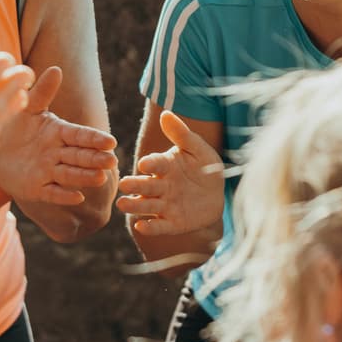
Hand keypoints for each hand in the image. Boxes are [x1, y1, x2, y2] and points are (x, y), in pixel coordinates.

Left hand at [0, 66, 118, 206]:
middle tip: (112, 160)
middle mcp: (58, 154)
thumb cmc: (19, 129)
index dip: (94, 139)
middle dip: (95, 159)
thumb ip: (42, 92)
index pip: (80, 136)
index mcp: (60, 133)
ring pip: (70, 175)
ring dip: (85, 177)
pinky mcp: (38, 189)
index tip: (110, 141)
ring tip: (101, 178)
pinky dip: (64, 196)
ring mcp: (49, 173)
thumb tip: (56, 69)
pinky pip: (52, 193)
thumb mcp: (28, 108)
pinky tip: (77, 197)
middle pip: (79, 157)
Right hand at [116, 111, 224, 236]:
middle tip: (124, 184)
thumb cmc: (206, 168)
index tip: (145, 164)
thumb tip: (166, 114)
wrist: (218, 196)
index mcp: (165, 166)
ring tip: (123, 204)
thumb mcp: (199, 150)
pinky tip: (142, 227)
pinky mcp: (172, 223)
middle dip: (135, 185)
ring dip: (135, 205)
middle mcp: (161, 186)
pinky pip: (160, 226)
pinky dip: (151, 227)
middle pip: (145, 185)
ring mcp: (165, 205)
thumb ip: (182, 135)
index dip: (151, 164)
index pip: (155, 164)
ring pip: (147, 205)